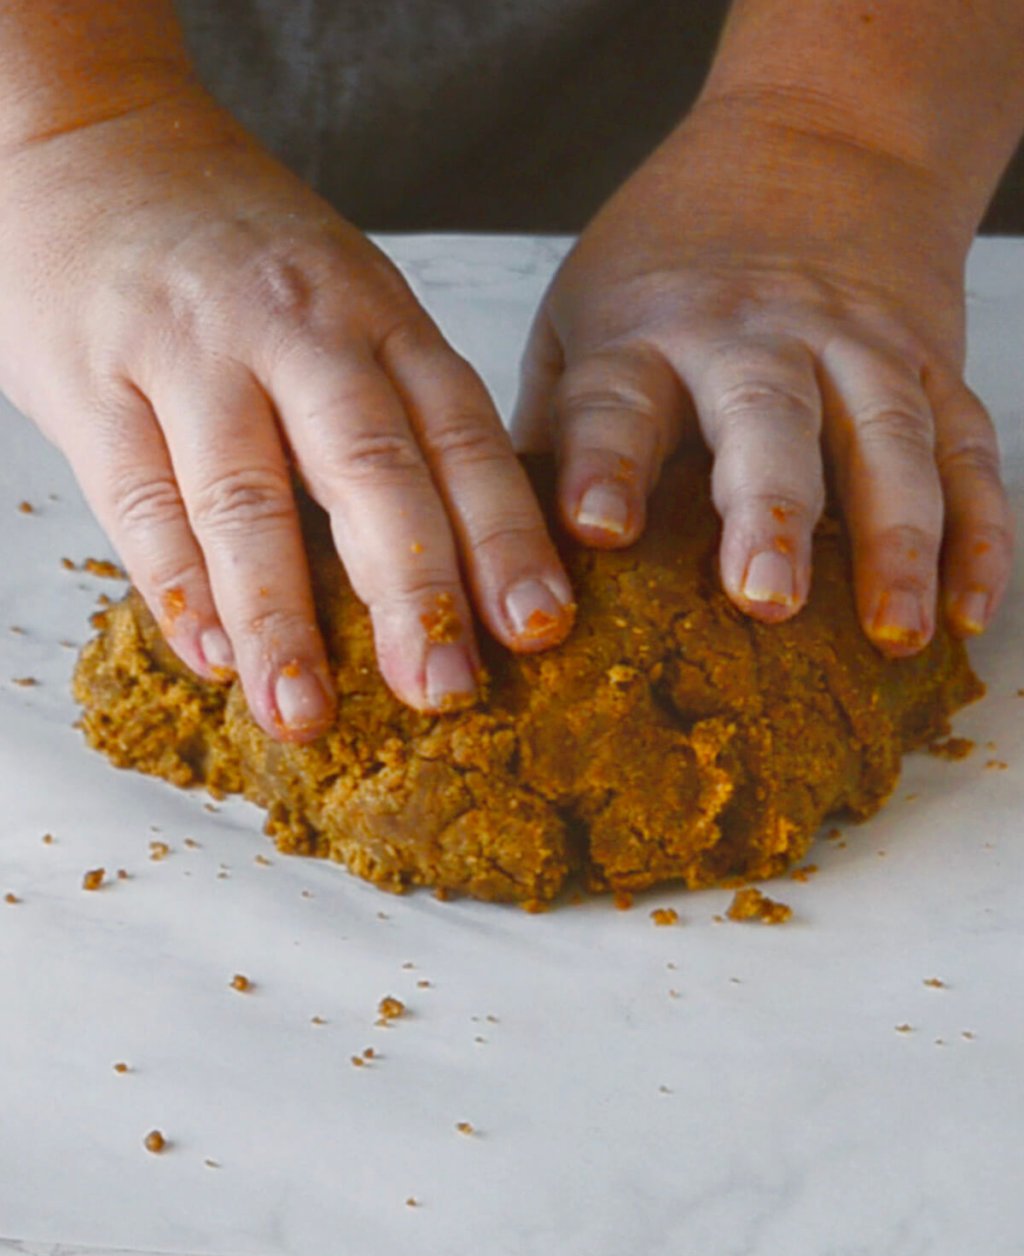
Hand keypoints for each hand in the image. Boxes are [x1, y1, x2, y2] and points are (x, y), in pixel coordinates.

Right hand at [0, 86, 574, 740]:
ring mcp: (189, 352)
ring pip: (247, 497)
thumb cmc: (236, 247)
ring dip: (282, 617)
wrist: (86, 134)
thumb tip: (468, 561)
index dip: (504, 533)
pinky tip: (212, 659)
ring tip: (307, 713)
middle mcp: (293, 328)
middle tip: (445, 691)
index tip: (540, 627)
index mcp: (374, 313)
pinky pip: (139, 496)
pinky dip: (177, 585)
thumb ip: (396, 409)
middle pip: (370, 467)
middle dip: (415, 589)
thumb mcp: (343, 296)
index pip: (458, 431)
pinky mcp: (92, 380)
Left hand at [512, 99, 1013, 653]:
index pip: (618, 400)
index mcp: (644, 332)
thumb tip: (495, 552)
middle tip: (765, 598)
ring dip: (896, 540)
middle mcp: (753, 337)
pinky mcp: (931, 365)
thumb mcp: (581, 312)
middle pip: (767, 420)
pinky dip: (978, 534)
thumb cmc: (672, 257)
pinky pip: (967, 451)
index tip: (595, 530)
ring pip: (888, 440)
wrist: (820, 134)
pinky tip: (968, 610)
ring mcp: (855, 347)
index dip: (604, 464)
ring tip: (893, 632)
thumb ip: (552, 424)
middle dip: (768, 510)